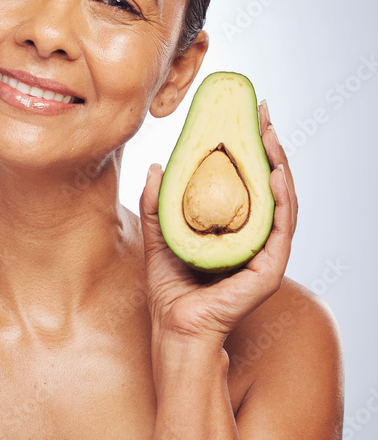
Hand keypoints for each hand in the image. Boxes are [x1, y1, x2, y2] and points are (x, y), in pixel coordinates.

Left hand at [139, 100, 297, 346]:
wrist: (174, 327)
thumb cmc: (169, 289)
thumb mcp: (159, 235)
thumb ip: (157, 203)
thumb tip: (156, 165)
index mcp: (237, 230)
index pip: (251, 183)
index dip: (251, 149)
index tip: (246, 116)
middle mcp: (257, 240)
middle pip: (271, 186)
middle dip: (270, 146)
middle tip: (263, 113)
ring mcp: (267, 255)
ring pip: (283, 202)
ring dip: (279, 165)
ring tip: (269, 135)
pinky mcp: (270, 270)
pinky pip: (282, 229)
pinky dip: (281, 199)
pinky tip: (274, 174)